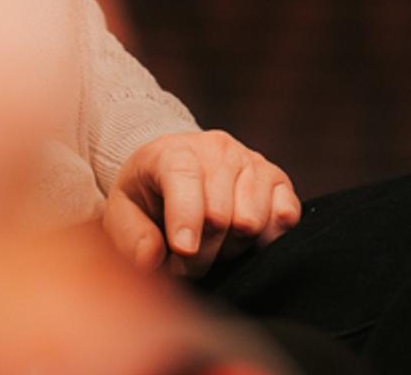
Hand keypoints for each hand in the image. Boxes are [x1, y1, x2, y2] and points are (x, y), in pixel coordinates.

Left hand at [102, 130, 300, 276]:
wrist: (178, 172)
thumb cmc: (148, 198)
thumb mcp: (123, 213)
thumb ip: (131, 237)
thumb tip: (151, 258)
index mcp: (174, 151)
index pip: (184, 178)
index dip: (185, 218)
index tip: (183, 250)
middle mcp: (217, 149)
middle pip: (219, 215)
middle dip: (201, 254)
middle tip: (183, 262)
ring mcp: (251, 161)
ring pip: (252, 221)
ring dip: (231, 249)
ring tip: (211, 244)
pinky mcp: (278, 179)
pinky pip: (286, 215)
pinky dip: (268, 237)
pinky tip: (244, 238)